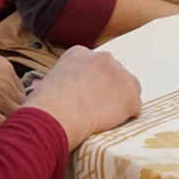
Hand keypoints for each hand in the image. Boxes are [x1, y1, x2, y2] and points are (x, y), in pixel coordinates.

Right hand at [0, 32, 25, 129]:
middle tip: (16, 124)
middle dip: (22, 114)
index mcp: (9, 72)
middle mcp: (8, 86)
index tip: (13, 109)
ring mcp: (0, 99)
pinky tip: (1, 137)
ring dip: (15, 124)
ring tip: (12, 133)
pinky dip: (3, 131)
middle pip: (25, 105)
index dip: (19, 102)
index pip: (21, 92)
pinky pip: (2, 125)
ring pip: (17, 116)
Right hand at [21, 46, 142, 151]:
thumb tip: (61, 94)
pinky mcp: (130, 95)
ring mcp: (119, 74)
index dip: (90, 83)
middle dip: (107, 89)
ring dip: (119, 101)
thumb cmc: (43, 105)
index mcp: (80, 53)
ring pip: (127, 88)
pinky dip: (125, 117)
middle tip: (94, 108)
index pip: (94, 65)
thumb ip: (63, 81)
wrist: (56, 115)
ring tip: (103, 117)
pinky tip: (110, 124)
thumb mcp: (49, 81)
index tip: (83, 96)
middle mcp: (103, 58)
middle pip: (113, 74)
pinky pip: (134, 107)